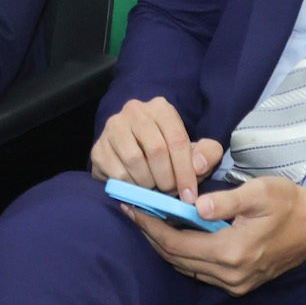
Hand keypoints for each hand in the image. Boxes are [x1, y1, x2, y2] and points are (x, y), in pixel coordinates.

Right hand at [91, 96, 220, 201]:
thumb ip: (207, 154)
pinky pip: (117, 174)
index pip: (177, 139)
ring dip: (149, 184)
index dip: (186, 171)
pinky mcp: (98, 148)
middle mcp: (135, 110)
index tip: (189, 196)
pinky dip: (131, 188)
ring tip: (154, 189)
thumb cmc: (168, 153)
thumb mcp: (193, 151)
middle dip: (167, 179)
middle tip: (170, 193)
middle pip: (156, 150)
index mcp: (161, 108)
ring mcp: (113, 127)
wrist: (132, 157)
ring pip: (135, 161)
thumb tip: (198, 165)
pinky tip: (137, 188)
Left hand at [127, 176, 305, 296]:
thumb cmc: (288, 204)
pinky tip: (177, 235)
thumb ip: (226, 201)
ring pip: (186, 267)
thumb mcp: (259, 192)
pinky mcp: (240, 284)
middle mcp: (230, 275)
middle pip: (176, 259)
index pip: (176, 244)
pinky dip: (184, 254)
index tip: (132, 208)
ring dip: (166, 246)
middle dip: (151, 236)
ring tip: (149, 221)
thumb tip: (196, 207)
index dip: (150, 226)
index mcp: (232, 252)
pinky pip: (201, 271)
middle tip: (134, 212)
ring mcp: (235, 284)